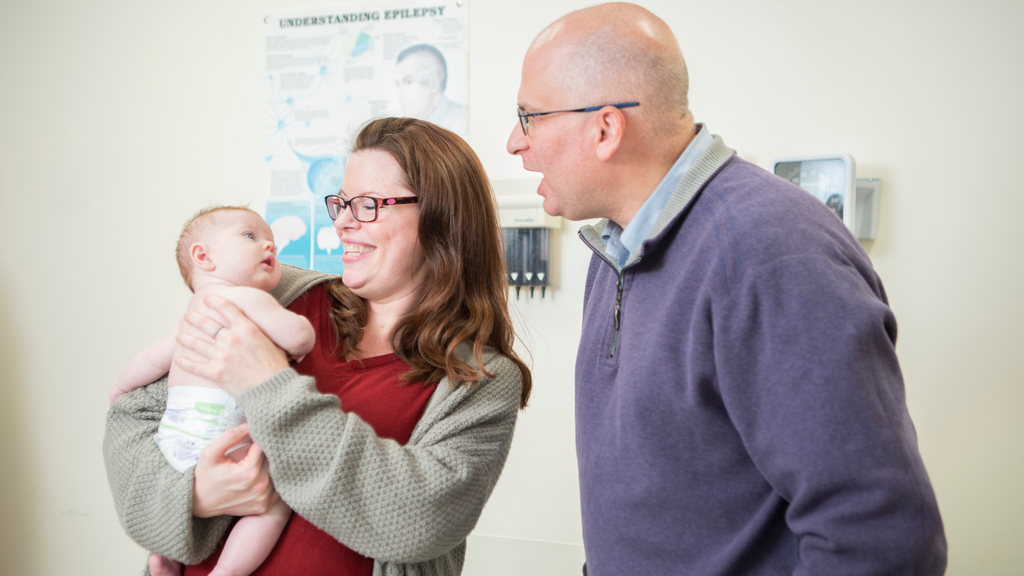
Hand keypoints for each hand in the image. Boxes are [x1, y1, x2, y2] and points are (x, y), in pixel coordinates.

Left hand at [175, 294, 289, 397]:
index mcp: (247, 329)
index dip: (214, 301)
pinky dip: (184, 362)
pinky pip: (194, 366)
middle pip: (206, 324)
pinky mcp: (215, 373)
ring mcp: (221, 356)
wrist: (272, 389)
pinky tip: (178, 359)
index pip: (227, 308)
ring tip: (180, 336)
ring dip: (185, 339)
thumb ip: (261, 334)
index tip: (207, 299)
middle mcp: (231, 339)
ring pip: (196, 343)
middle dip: (194, 318)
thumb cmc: (275, 367)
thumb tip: (258, 329)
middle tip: (188, 316)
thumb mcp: (272, 342)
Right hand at [192, 424, 279, 517]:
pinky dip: (273, 481)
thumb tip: (248, 426)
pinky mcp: (264, 506)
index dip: (260, 438)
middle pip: (272, 460)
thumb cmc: (205, 476)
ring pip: (276, 473)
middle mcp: (260, 486)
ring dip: (270, 466)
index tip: (255, 435)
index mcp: (248, 471)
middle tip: (257, 447)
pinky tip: (262, 475)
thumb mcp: (210, 453)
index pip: (264, 447)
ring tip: (259, 461)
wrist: (200, 503)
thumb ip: (229, 437)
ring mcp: (263, 498)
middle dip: (266, 451)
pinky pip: (277, 489)